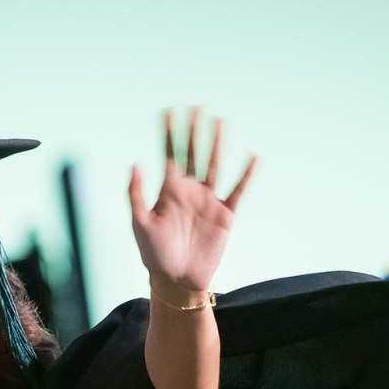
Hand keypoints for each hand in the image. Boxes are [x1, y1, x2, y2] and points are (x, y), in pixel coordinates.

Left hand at [128, 108, 256, 298]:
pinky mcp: (225, 215)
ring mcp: (208, 201)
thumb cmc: (154, 255)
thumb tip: (135, 164)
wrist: (177, 281)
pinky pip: (237, 190)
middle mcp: (190, 190)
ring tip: (220, 121)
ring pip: (214, 165)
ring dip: (217, 144)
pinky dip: (245, 174)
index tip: (168, 111)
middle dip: (194, 131)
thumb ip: (136, 194)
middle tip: (197, 107)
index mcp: (168, 190)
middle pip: (194, 153)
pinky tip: (252, 157)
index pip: (169, 154)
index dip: (168, 133)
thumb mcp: (140, 223)